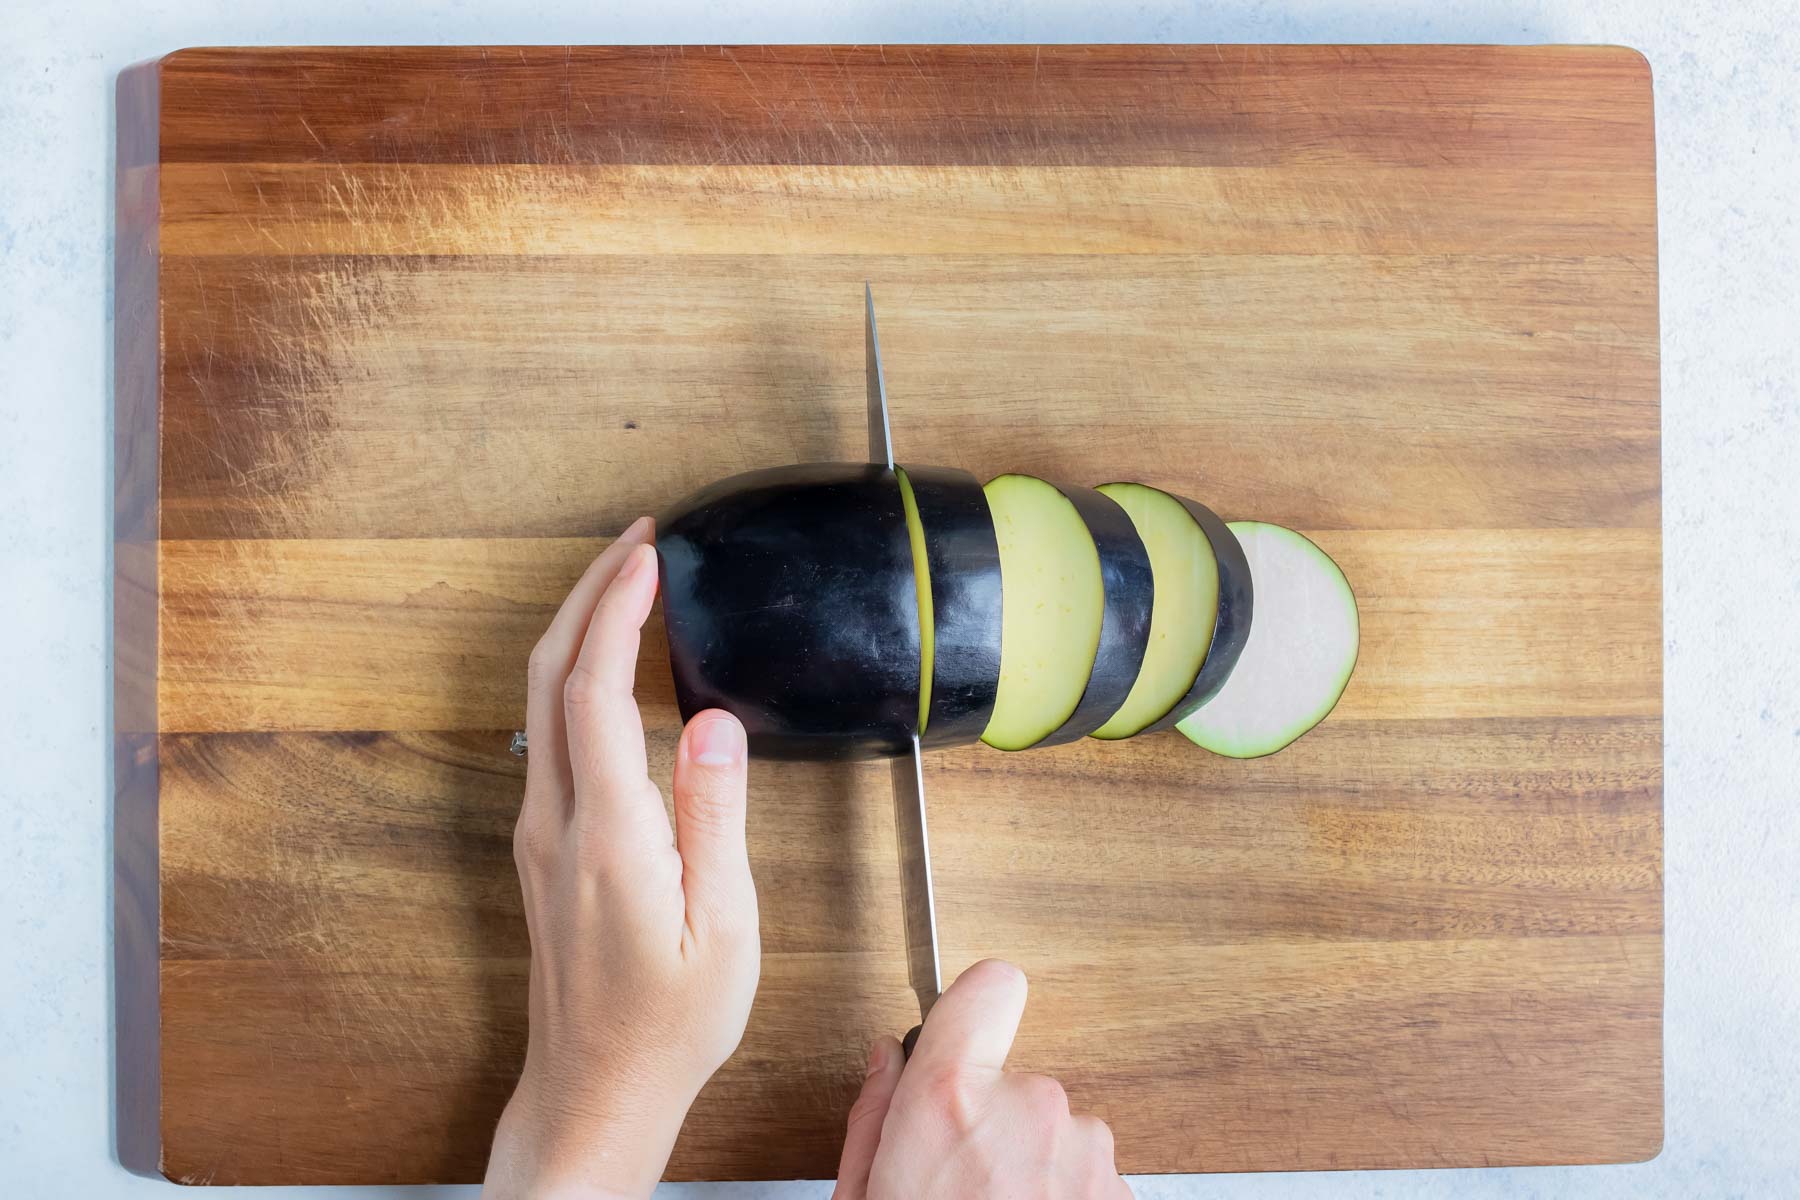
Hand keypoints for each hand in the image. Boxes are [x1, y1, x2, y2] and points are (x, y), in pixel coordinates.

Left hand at [483, 517, 760, 1199]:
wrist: (593, 1092)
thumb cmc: (668, 1025)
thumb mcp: (724, 929)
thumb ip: (716, 817)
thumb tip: (713, 722)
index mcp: (608, 836)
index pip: (597, 691)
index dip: (619, 611)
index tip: (649, 555)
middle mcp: (557, 822)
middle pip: (548, 674)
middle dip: (587, 593)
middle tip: (636, 541)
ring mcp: (540, 830)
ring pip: (540, 699)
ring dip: (579, 628)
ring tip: (630, 583)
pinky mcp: (544, 843)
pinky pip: (550, 731)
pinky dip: (578, 674)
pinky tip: (615, 666)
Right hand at [833, 959, 1130, 1198]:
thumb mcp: (861, 1195)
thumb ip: (875, 1115)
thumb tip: (889, 1059)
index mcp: (951, 1100)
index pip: (989, 985)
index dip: (973, 1006)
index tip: (965, 1026)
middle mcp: (1030, 1110)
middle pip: (1016, 1077)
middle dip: (992, 1119)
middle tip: (960, 1180)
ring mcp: (1084, 1151)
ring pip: (1053, 1131)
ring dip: (1031, 1163)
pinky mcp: (1120, 1188)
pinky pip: (1084, 1172)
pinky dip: (1061, 1194)